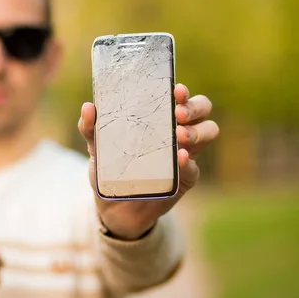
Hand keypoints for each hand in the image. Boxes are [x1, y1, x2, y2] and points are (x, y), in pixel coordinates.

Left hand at [78, 84, 218, 239]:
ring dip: (197, 130)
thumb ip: (91, 128)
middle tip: (178, 113)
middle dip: (194, 107)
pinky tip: (180, 157)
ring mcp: (186, 153)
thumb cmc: (109, 168)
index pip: (181, 96)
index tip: (175, 90)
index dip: (183, 91)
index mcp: (160, 117)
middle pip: (203, 108)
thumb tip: (88, 108)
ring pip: (209, 131)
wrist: (113, 207)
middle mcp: (178, 130)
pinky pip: (194, 167)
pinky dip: (189, 161)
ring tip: (180, 135)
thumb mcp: (96, 147)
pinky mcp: (185, 178)